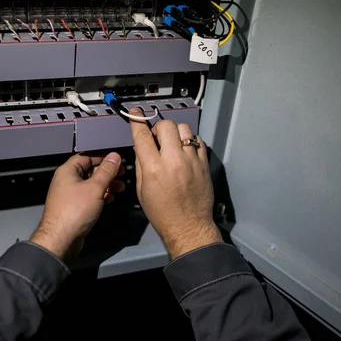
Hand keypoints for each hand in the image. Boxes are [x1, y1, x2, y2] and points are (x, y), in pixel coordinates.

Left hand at [30, 153, 123, 259]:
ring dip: (106, 184)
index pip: (87, 156)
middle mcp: (67, 180)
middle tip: (121, 173)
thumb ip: (106, 171)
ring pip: (91, 184)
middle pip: (90, 169)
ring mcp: (70, 194)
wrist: (61, 239)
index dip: (103, 156)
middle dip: (107, 172)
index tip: (117, 159)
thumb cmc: (73, 212)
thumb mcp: (95, 187)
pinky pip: (89, 196)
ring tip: (120, 187)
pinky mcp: (74, 207)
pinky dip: (101, 195)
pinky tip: (110, 198)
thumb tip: (114, 157)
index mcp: (67, 171)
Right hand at [130, 109, 221, 258]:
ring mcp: (192, 161)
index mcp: (154, 168)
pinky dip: (189, 141)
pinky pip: (198, 141)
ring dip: (175, 132)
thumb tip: (141, 146)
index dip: (137, 121)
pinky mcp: (204, 164)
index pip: (143, 135)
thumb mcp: (142, 190)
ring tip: (172, 143)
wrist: (188, 226)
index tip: (136, 114)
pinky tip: (185, 150)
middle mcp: (174, 161)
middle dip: (158, 127)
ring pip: (184, 129)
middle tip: (156, 138)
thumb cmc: (162, 213)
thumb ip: (141, 164)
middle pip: (166, 126)